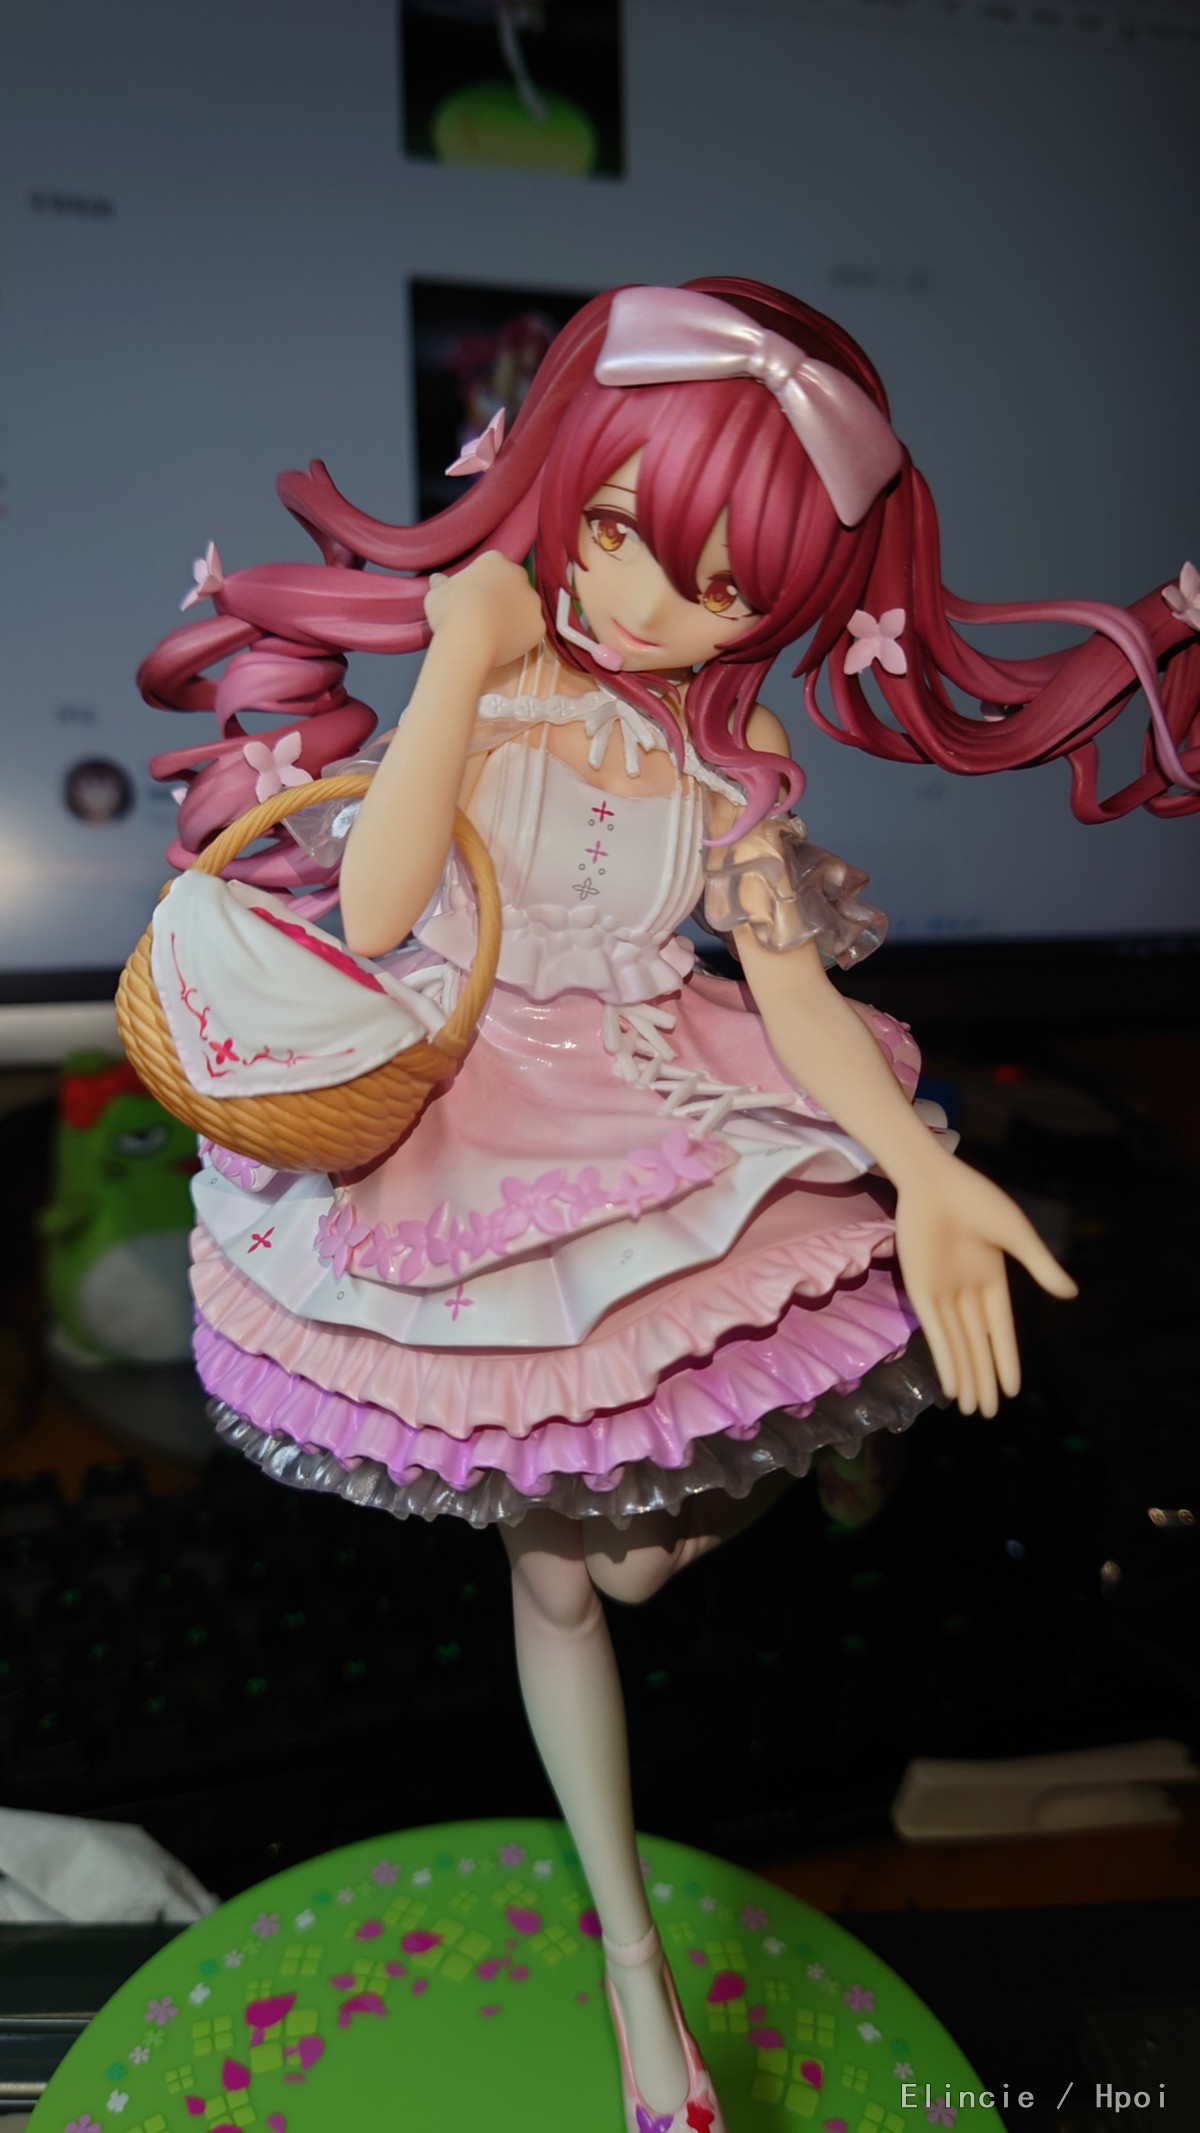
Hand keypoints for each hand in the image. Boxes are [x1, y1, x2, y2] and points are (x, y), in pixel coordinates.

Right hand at [424, 552, 544, 670]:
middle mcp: (519, 575)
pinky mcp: (539, 625)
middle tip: (484, 615)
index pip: (491, 566)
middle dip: (501, 596)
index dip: (481, 583)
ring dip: (512, 615)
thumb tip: (437, 580)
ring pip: (523, 607)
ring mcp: (533, 601)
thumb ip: (441, 584)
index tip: (472, 597)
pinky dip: (520, 636)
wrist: (470, 640)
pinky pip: (529, 629)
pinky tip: (504, 644)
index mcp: (494, 560)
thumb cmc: (450, 611)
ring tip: (494, 632)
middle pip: (511, 584)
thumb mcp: (436, 593)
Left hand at [894, 1154, 1076, 1416]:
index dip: (1007, 1359)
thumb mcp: (1017, 1235)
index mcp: (993, 1278)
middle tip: (988, 1413)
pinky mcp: (919, 1290)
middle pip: (978, 1345)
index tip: (1014, 1389)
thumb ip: (1041, 1266)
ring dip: (965, 1377)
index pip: (1001, 1330)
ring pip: (957, 1345)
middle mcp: (968, 1291)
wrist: (935, 1182)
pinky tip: (951, 1384)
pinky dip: (943, 1359)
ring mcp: (943, 1292)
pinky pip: (934, 1333)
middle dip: (984, 1378)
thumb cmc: (979, 1201)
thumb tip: (1071, 1294)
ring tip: (972, 1410)